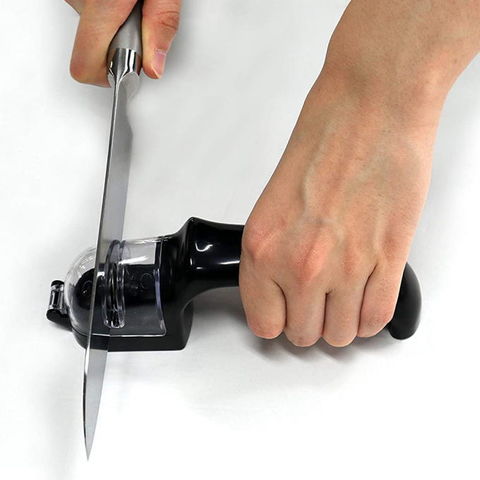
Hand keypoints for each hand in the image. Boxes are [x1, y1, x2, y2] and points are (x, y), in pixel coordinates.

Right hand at [65, 0, 180, 85]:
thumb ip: (161, 27)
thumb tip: (154, 67)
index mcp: (102, 6)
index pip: (86, 67)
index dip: (109, 78)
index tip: (129, 73)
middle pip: (91, 51)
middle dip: (121, 47)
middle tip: (141, 23)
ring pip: (91, 32)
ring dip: (115, 28)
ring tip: (133, 5)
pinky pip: (90, 16)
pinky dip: (109, 15)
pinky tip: (123, 2)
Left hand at [239, 0, 478, 346]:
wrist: (371, 108)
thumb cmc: (325, 139)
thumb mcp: (274, 202)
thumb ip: (274, 253)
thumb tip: (281, 287)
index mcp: (263, 248)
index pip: (264, 323)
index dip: (278, 319)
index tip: (286, 311)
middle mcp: (300, 264)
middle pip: (303, 334)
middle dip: (310, 321)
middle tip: (316, 303)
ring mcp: (346, 266)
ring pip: (341, 334)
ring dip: (341, 322)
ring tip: (342, 300)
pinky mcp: (388, 260)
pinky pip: (376, 318)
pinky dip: (370, 318)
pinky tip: (366, 300)